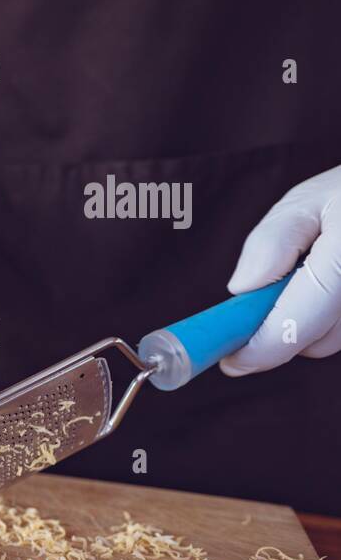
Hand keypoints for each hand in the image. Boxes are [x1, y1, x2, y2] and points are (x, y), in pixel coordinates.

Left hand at [222, 164, 340, 375]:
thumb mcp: (308, 201)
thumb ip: (272, 243)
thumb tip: (242, 288)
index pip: (295, 326)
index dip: (257, 350)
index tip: (230, 358)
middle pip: (317, 341)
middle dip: (284, 327)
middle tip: (271, 291)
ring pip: (337, 337)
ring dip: (315, 319)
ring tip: (319, 269)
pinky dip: (335, 310)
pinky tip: (337, 279)